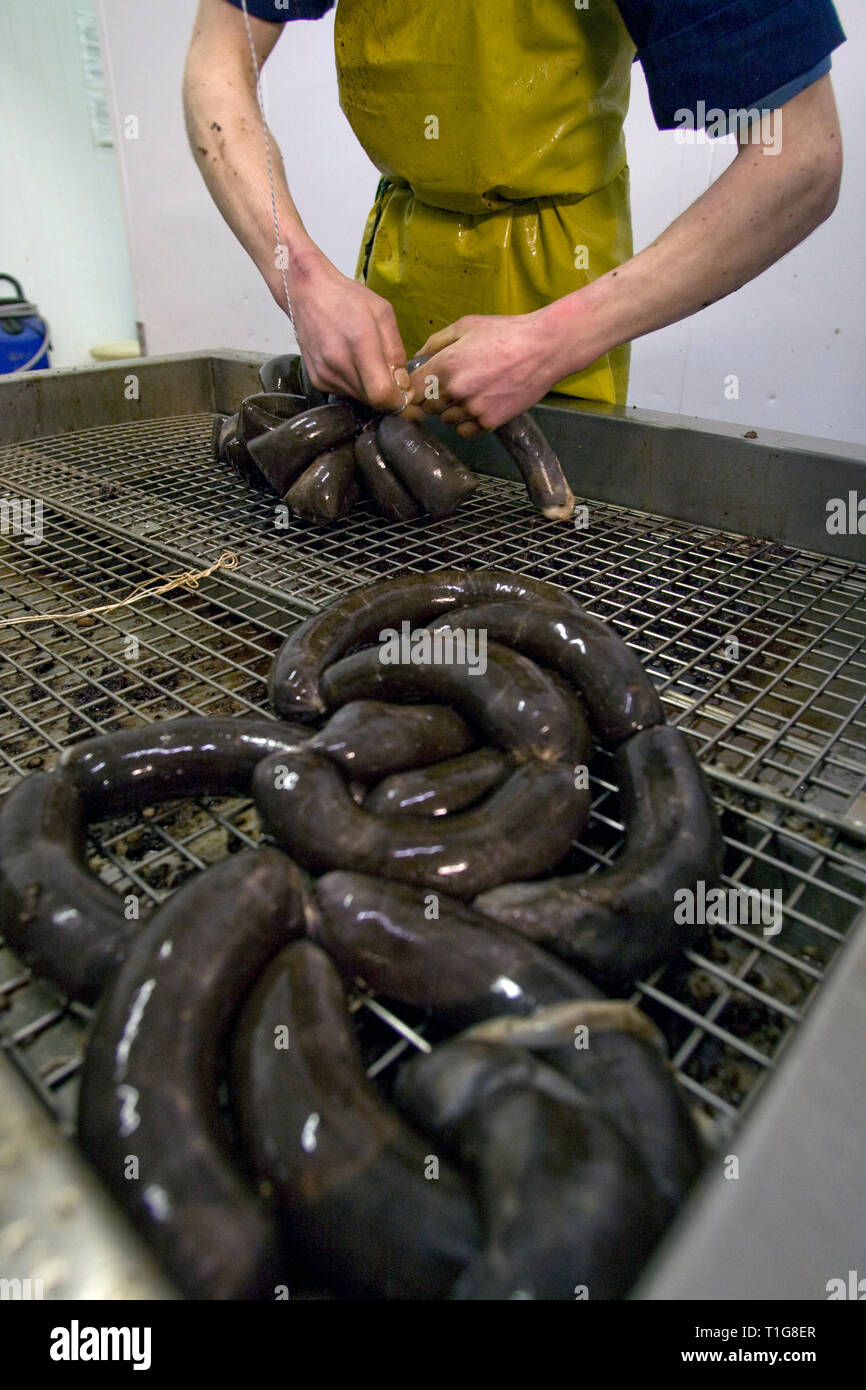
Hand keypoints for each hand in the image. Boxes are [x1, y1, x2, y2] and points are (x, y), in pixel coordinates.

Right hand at [286, 253, 410, 412]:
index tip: (404, 391)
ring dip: (370, 388)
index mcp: (359, 344)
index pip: (382, 395)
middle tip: (389, 373)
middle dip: (386, 393)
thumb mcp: (383, 313)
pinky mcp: (317, 380)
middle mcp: (338, 364)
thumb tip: (403, 384)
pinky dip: (355, 384)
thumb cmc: (347, 298)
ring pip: (360, 398)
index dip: (398, 400)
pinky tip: (351, 362)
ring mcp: (325, 375)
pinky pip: (345, 392)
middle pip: (372, 401)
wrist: (308, 294)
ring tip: (367, 360)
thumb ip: (395, 351)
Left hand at [408, 310, 569, 436]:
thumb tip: (417, 359)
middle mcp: (455, 390)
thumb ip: (436, 342)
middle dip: (433, 398)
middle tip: (449, 386)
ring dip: (450, 411)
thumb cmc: (505, 332)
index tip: (420, 386)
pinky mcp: (489, 422)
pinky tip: (476, 407)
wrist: (543, 348)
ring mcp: (472, 409)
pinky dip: (466, 423)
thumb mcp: (466, 326)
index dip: (413, 388)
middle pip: (427, 407)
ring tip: (468, 394)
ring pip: (446, 420)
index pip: (411, 389)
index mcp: (445, 364)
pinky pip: (465, 431)